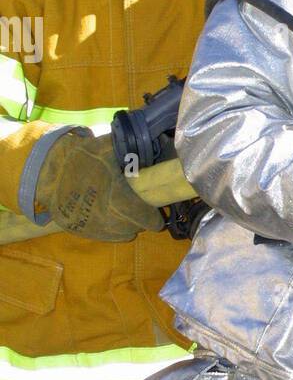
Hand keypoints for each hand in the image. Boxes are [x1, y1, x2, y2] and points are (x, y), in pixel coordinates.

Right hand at [35, 132, 164, 240]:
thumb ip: (130, 149)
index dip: (153, 219)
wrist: (47, 171)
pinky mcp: (79, 230)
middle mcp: (107, 217)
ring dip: (126, 227)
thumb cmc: (80, 158)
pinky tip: (112, 222)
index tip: (157, 218)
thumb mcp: (106, 148)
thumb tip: (155, 142)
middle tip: (142, 212)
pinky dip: (111, 231)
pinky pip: (103, 236)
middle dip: (140, 222)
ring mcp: (92, 226)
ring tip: (127, 215)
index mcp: (117, 197)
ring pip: (119, 234)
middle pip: (133, 227)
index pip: (143, 217)